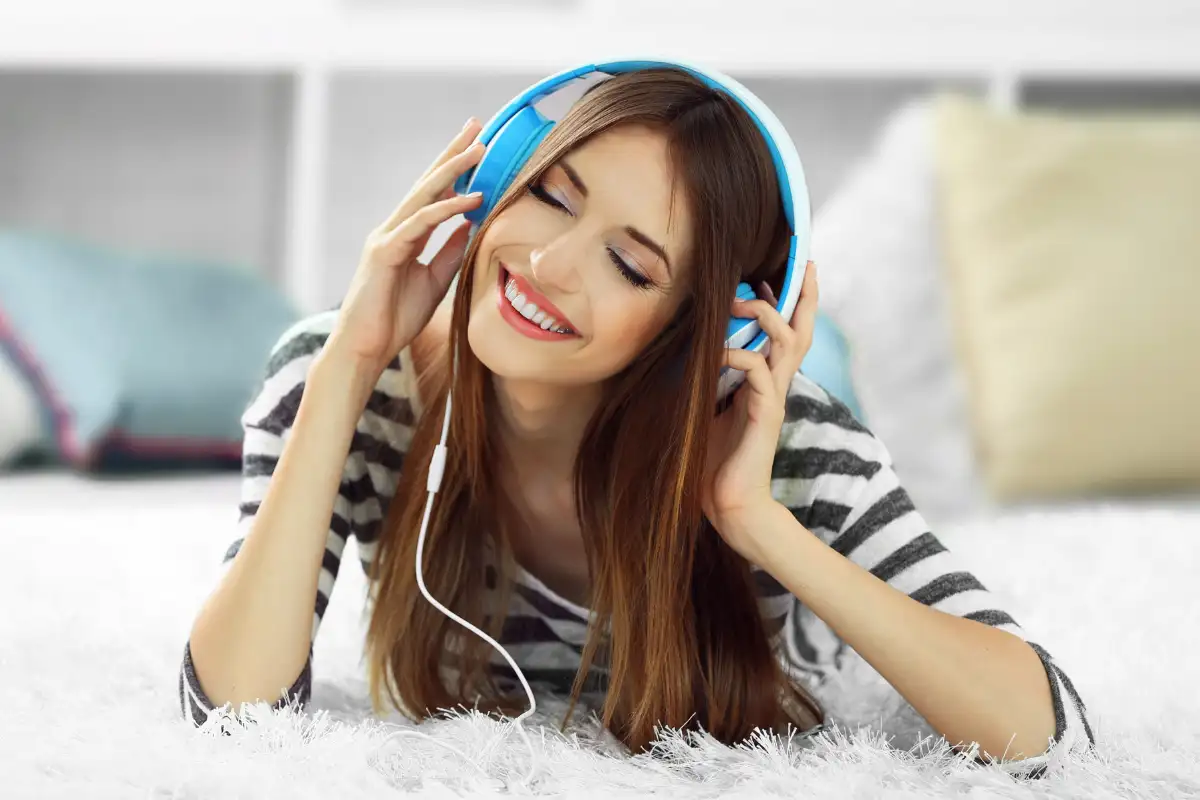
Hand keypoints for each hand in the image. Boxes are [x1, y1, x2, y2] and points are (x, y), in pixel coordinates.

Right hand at [328, 117, 486, 377]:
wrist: (366, 348)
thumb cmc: (395, 318)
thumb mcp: (434, 281)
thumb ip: (449, 253)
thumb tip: (472, 227)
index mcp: (405, 235)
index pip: (434, 194)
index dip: (456, 170)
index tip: (479, 146)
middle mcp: (394, 229)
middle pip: (428, 183)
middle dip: (453, 153)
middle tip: (477, 126)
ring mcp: (386, 238)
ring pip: (423, 195)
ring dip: (453, 170)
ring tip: (480, 149)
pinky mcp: (385, 252)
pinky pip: (420, 224)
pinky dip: (447, 209)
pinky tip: (472, 199)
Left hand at [701, 261, 818, 559]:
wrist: (728, 506)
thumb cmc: (713, 463)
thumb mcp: (703, 410)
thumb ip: (704, 382)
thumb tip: (683, 351)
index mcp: (764, 385)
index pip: (786, 336)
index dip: (789, 304)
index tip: (777, 274)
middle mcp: (775, 387)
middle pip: (801, 331)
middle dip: (802, 296)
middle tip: (798, 266)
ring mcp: (773, 399)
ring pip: (786, 342)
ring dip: (765, 315)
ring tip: (741, 301)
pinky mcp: (765, 414)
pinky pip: (757, 369)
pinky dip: (736, 353)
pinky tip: (716, 351)